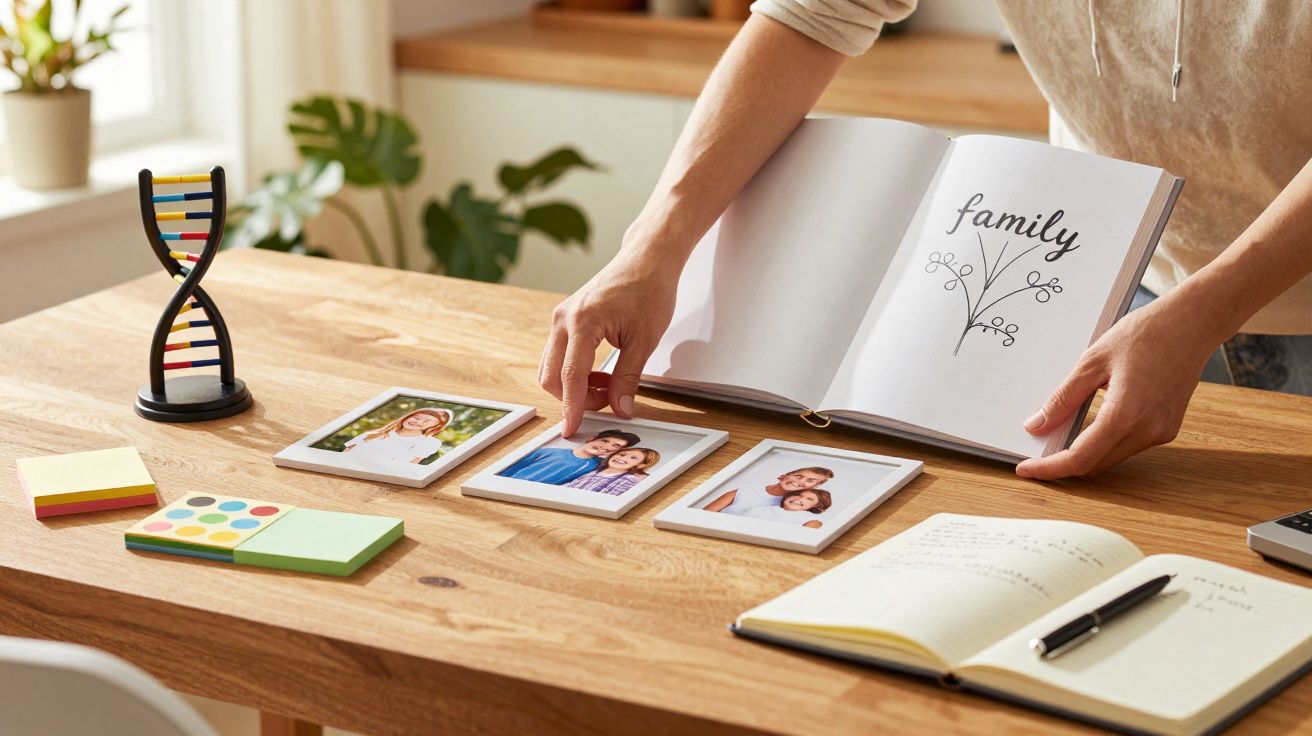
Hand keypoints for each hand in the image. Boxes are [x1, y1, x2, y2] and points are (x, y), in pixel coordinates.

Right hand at [539, 250, 678, 436]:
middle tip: (607, 402)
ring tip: (608, 385)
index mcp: (583, 322)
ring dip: (575, 386)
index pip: (570, 376)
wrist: (646, 259)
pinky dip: (575, 371)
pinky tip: (600, 373)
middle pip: (551, 376)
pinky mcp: (565, 319)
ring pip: (552, 367)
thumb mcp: (645, 340)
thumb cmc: (648, 289)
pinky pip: (560, 355)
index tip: (571, 429)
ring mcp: (561, 318)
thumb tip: (620, 408)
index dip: (572, 407)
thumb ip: (628, 377)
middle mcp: (563, 319)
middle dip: (574, 398)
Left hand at [1015, 296, 1219, 479]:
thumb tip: (1035, 426)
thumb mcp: (1091, 362)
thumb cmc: (1144, 334)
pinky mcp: (1168, 428)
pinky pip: (1128, 445)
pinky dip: (1104, 442)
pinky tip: (1088, 426)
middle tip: (1034, 455)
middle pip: (1095, 465)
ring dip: (1084, 453)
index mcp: (1126, 414)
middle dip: (1063, 464)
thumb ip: (1062, 399)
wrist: (1192, 323)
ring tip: (1056, 437)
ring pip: (1111, 457)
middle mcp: (1148, 430)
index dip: (1050, 469)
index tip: (1026, 469)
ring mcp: (1162, 432)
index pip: (1080, 458)